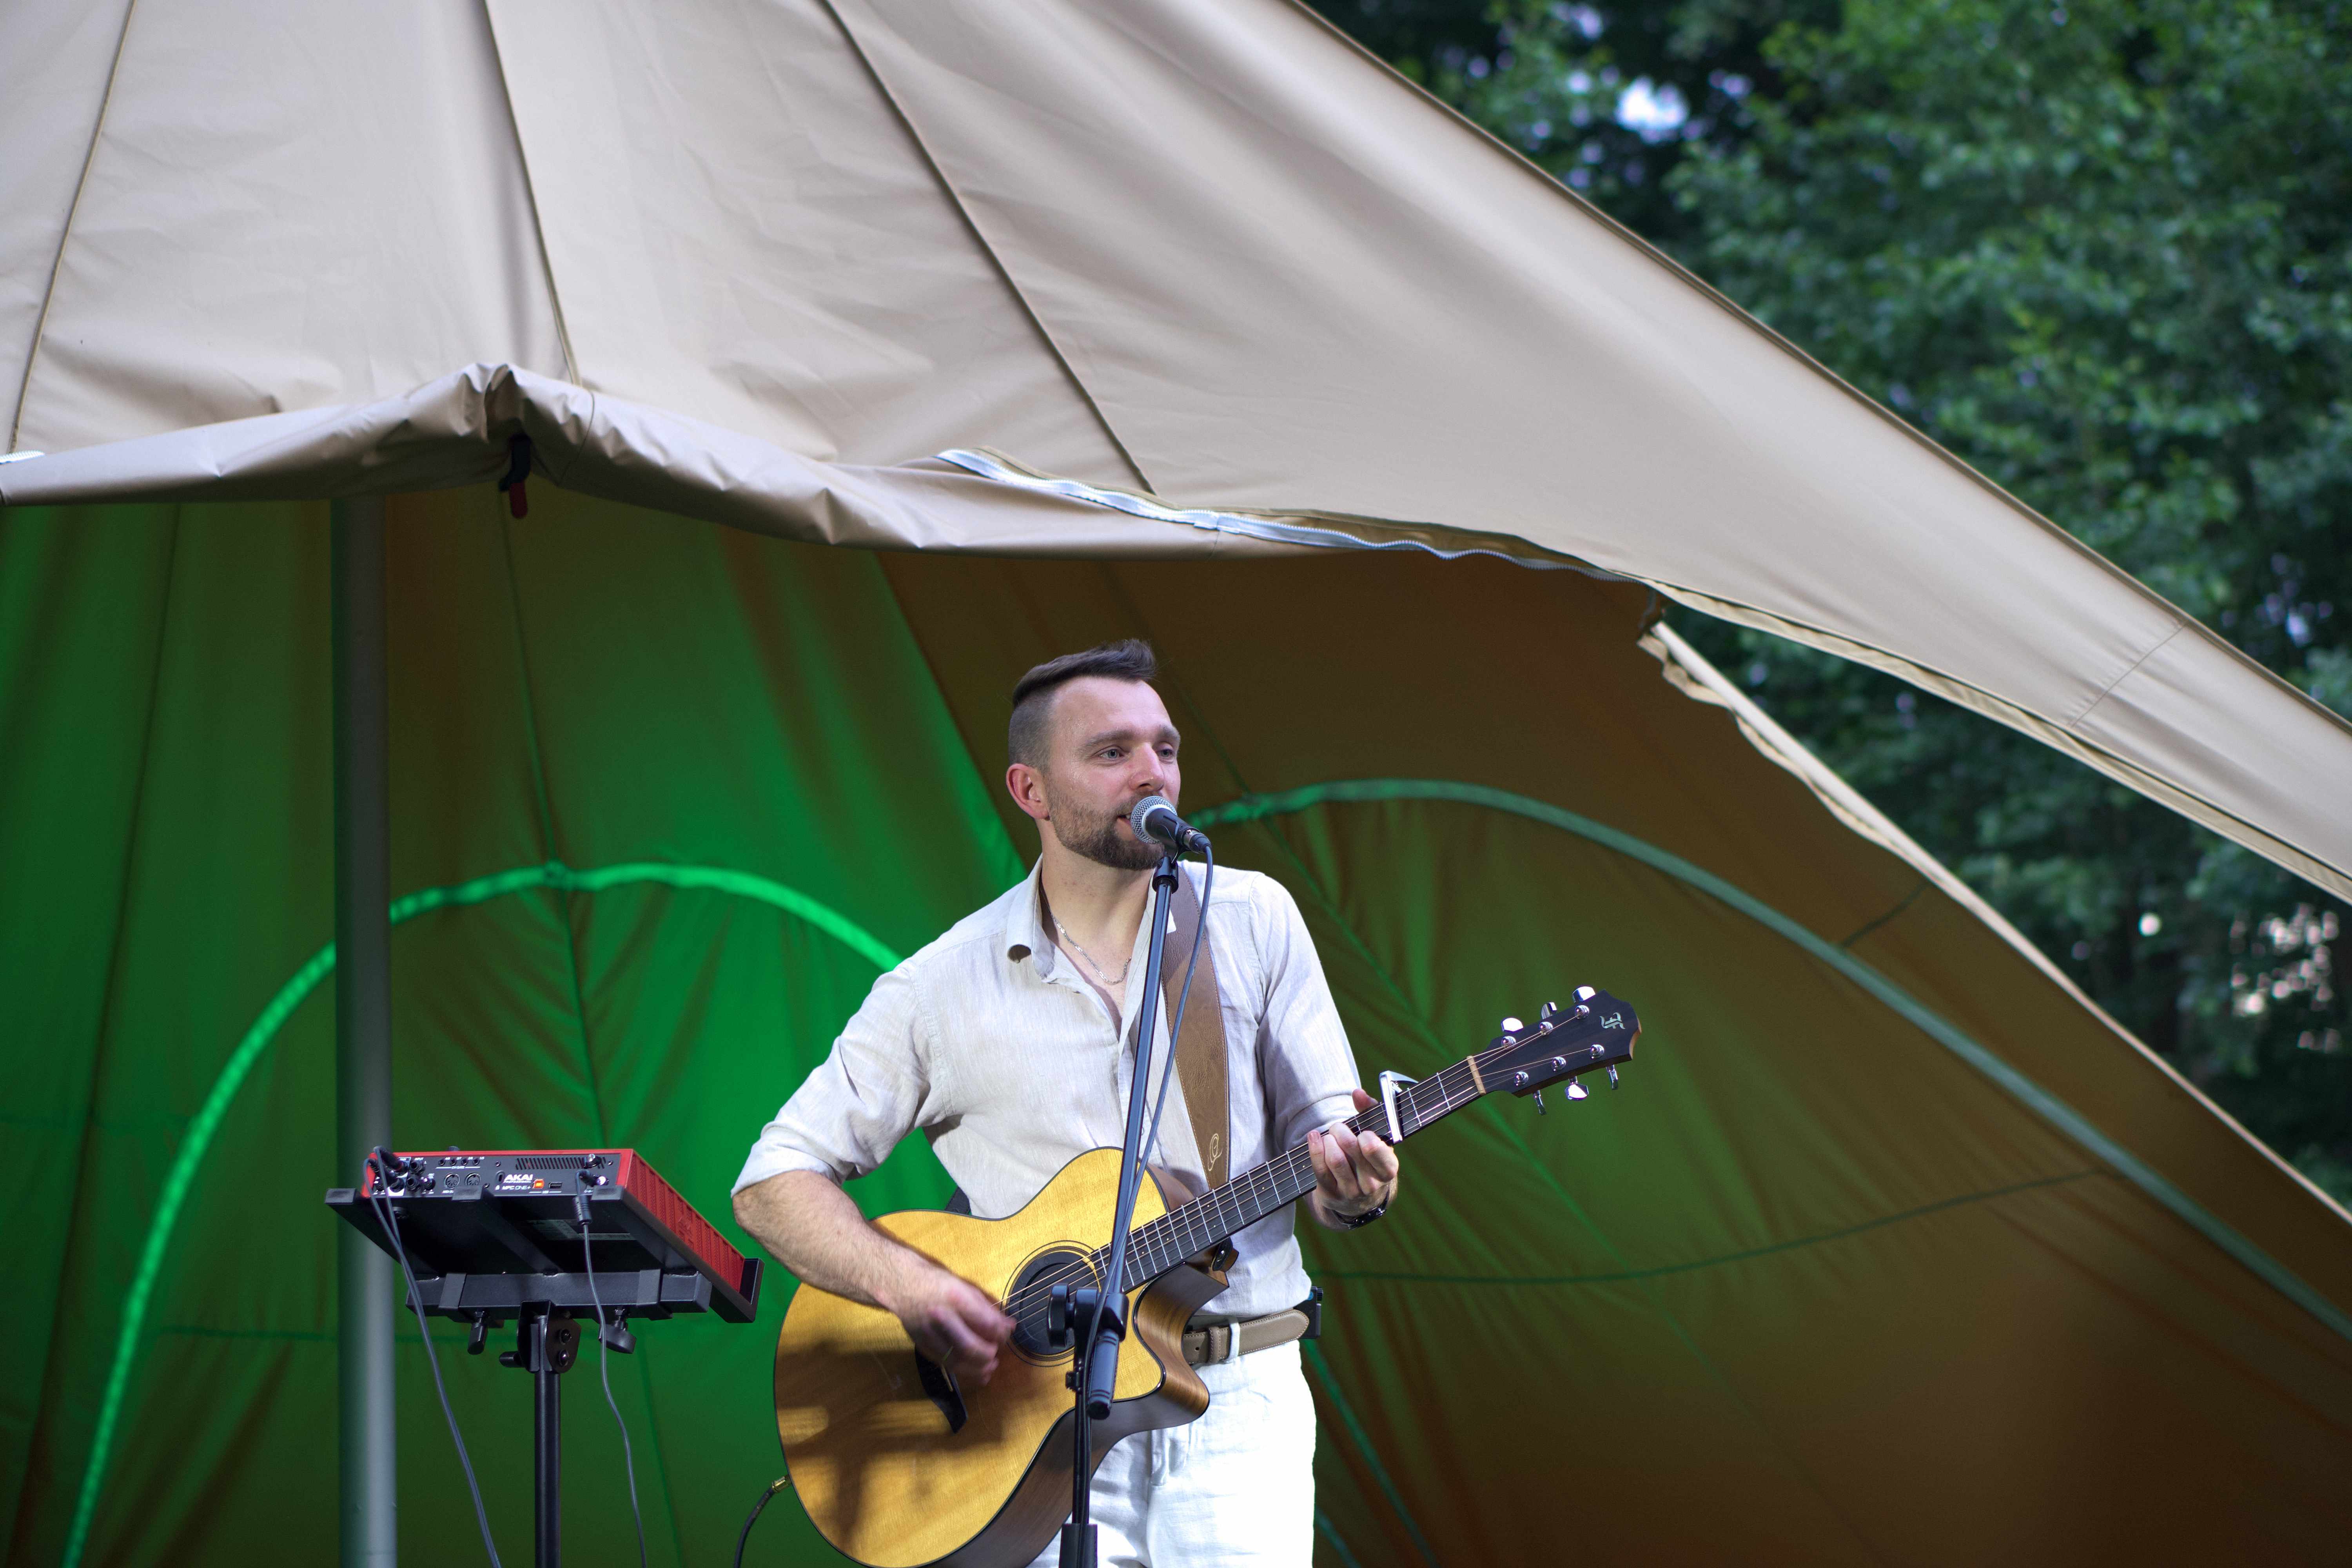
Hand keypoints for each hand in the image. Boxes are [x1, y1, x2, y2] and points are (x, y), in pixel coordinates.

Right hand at [881, 1260, 1014, 1384]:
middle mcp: (941, 1317)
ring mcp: (929, 1335)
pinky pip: (945, 1364)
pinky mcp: (922, 1346)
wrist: (902, 1286)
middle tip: (996, 1353)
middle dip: (989, 1355)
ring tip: (990, 1366)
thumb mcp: (965, 1288)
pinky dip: (963, 1371)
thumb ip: (986, 1308)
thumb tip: (1009, 1326)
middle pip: (970, 1347)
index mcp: (956, 1298)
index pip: (985, 1323)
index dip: (1001, 1332)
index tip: (1007, 1332)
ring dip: (978, 1369)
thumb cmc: (938, 1283)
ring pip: (957, 1361)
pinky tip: (975, 1371)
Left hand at [1308, 1089, 1400, 1224]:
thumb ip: (1370, 1112)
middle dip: (1341, 1131)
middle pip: (1352, 1150)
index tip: (1362, 1132)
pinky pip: (1320, 1169)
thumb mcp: (1377, 1137)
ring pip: (1335, 1160)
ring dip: (1328, 1140)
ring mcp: (1351, 1192)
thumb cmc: (1369, 1158)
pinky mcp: (1331, 1195)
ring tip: (1329, 1136)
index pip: (1376, 1151)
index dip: (1366, 1137)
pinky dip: (1315, 1149)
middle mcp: (1372, 1184)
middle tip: (1338, 1126)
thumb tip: (1358, 1093)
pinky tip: (1314, 1137)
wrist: (1360, 1198)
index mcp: (1388, 1169)